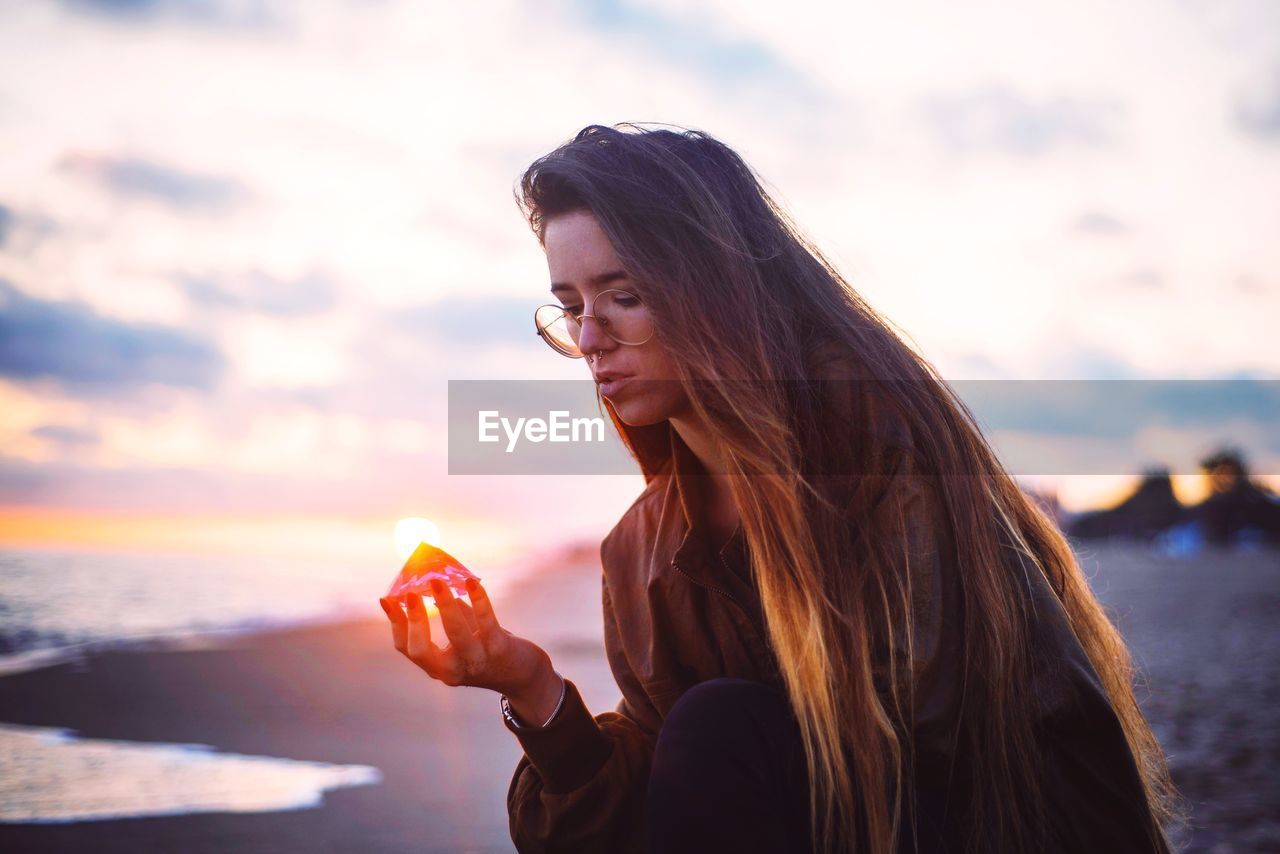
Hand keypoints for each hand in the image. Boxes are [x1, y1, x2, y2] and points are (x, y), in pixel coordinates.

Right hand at [379, 577, 557, 708]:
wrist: (522, 675)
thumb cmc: (486, 650)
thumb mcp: (463, 637)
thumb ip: (451, 614)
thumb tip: (434, 583)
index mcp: (437, 668)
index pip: (406, 648)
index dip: (395, 623)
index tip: (387, 599)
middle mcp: (452, 670)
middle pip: (421, 650)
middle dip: (414, 620)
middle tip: (411, 593)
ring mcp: (476, 661)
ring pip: (455, 634)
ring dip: (445, 605)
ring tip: (437, 581)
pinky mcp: (498, 649)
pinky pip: (486, 622)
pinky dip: (478, 600)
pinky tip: (472, 583)